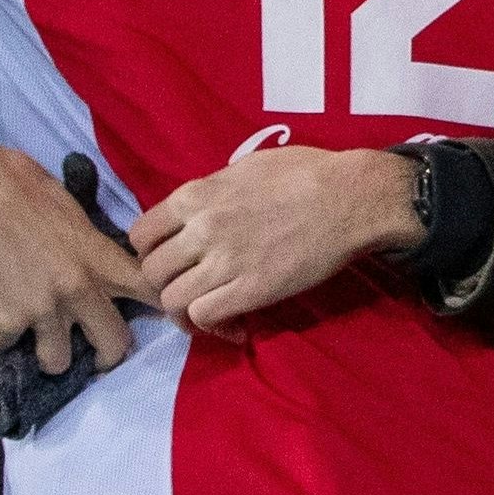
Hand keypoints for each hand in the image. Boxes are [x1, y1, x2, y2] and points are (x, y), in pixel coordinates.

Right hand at [0, 133, 149, 375]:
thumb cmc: (16, 184)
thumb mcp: (70, 210)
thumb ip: (88, 245)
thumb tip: (95, 262)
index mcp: (101, 258)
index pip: (152, 292)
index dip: (164, 308)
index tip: (166, 318)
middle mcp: (78, 291)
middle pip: (113, 345)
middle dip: (106, 354)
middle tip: (95, 351)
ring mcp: (39, 312)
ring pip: (58, 361)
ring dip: (49, 353)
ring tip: (37, 338)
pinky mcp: (0, 325)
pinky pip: (4, 346)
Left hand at [128, 145, 422, 332]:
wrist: (353, 197)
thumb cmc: (308, 173)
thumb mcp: (248, 168)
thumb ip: (213, 191)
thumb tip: (199, 208)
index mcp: (195, 196)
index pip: (140, 236)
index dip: (151, 252)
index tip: (172, 259)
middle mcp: (200, 230)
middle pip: (152, 272)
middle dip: (167, 284)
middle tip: (192, 286)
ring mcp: (224, 262)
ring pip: (172, 300)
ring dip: (186, 309)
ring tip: (208, 310)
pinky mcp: (251, 289)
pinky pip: (204, 316)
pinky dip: (212, 327)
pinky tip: (232, 325)